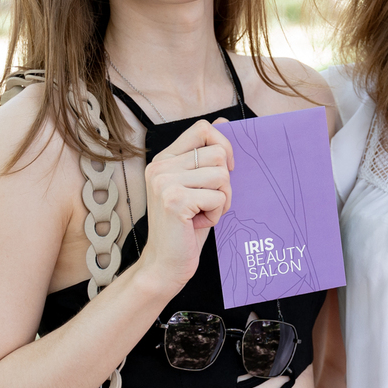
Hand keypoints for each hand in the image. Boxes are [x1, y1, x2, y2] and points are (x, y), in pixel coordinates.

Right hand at [133, 119, 232, 293]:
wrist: (165, 265)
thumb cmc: (185, 228)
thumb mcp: (196, 187)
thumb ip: (205, 157)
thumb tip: (224, 122)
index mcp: (164, 159)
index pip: (202, 128)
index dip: (223, 144)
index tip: (226, 168)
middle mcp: (160, 166)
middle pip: (218, 153)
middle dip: (224, 182)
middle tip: (207, 202)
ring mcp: (165, 182)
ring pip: (222, 176)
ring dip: (221, 200)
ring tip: (201, 214)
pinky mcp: (174, 200)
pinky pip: (218, 198)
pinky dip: (216, 214)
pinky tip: (197, 224)